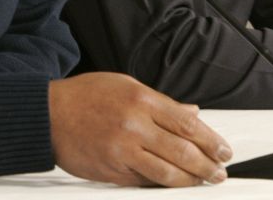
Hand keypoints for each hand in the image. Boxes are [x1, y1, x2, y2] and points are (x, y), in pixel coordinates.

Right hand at [49, 72, 231, 186]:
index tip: (224, 151)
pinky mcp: (111, 172)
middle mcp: (134, 125)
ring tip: (202, 182)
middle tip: (219, 173)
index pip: (187, 125)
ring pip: (166, 173)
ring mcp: (122, 151)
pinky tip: (171, 185)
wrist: (48, 115)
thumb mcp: (127, 86)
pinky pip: (143, 183)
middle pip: (182, 151)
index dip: (212, 141)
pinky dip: (160, 185)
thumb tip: (192, 113)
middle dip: (207, 166)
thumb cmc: (86, 97)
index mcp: (141, 100)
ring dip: (189, 181)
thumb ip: (162, 103)